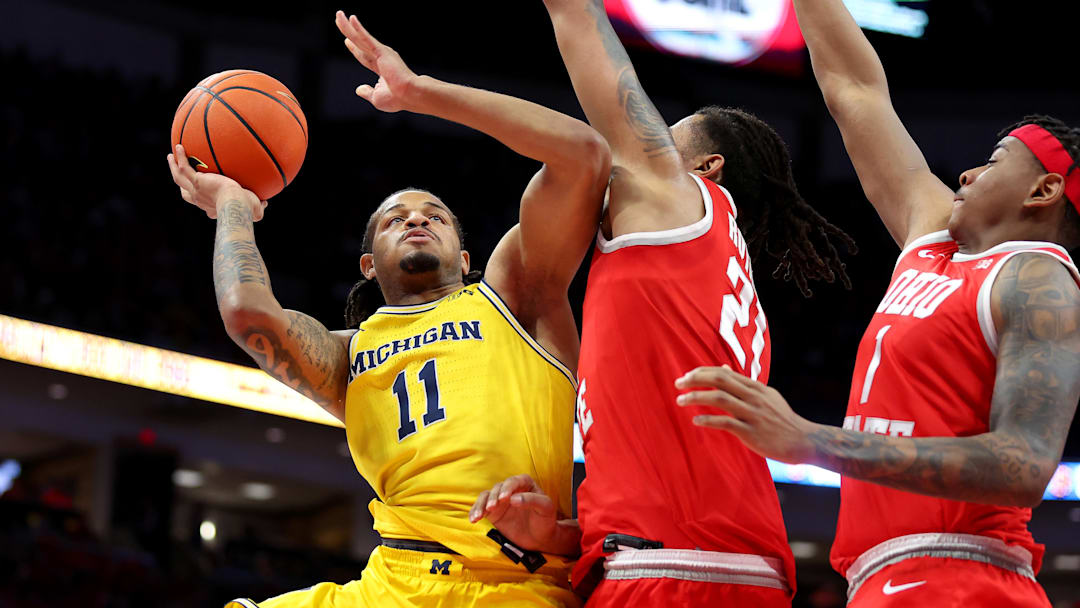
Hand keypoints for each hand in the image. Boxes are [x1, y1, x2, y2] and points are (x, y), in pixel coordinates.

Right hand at [167, 144, 264, 220]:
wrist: (236, 203)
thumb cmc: (246, 208)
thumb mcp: (255, 209)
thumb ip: (260, 206)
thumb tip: (266, 202)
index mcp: (212, 208)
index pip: (204, 205)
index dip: (202, 202)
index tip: (205, 196)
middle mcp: (201, 200)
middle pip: (186, 194)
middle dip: (182, 185)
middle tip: (179, 174)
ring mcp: (196, 191)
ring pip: (179, 179)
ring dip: (173, 167)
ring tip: (171, 156)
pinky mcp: (196, 181)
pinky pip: (184, 168)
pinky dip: (180, 158)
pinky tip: (179, 146)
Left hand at [334, 11, 419, 112]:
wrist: (409, 94)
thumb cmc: (397, 98)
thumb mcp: (377, 97)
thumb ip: (367, 92)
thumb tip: (358, 89)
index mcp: (382, 69)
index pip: (364, 56)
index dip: (355, 49)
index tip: (347, 41)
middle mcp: (381, 58)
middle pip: (359, 42)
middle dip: (349, 31)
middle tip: (339, 18)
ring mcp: (381, 53)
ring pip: (359, 37)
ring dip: (348, 26)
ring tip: (338, 15)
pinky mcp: (381, 51)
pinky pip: (366, 38)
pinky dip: (359, 29)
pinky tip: (351, 19)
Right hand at [468, 475, 566, 553]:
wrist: (541, 538)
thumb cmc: (546, 520)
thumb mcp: (546, 508)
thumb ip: (532, 500)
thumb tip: (514, 499)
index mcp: (525, 484)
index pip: (514, 481)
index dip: (508, 488)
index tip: (504, 499)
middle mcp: (510, 490)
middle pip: (498, 488)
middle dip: (493, 497)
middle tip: (492, 508)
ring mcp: (500, 501)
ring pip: (486, 496)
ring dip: (481, 505)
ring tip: (478, 516)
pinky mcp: (492, 512)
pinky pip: (481, 508)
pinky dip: (475, 512)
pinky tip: (473, 520)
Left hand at [675, 365, 817, 463]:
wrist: (805, 441)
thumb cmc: (782, 419)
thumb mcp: (765, 395)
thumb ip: (743, 383)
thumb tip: (722, 367)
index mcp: (755, 387)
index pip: (724, 372)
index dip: (702, 372)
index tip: (687, 376)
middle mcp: (753, 396)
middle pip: (719, 380)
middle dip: (695, 380)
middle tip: (678, 384)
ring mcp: (752, 414)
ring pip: (720, 398)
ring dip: (697, 397)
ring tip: (681, 401)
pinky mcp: (751, 432)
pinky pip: (725, 422)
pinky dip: (708, 420)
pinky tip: (696, 421)